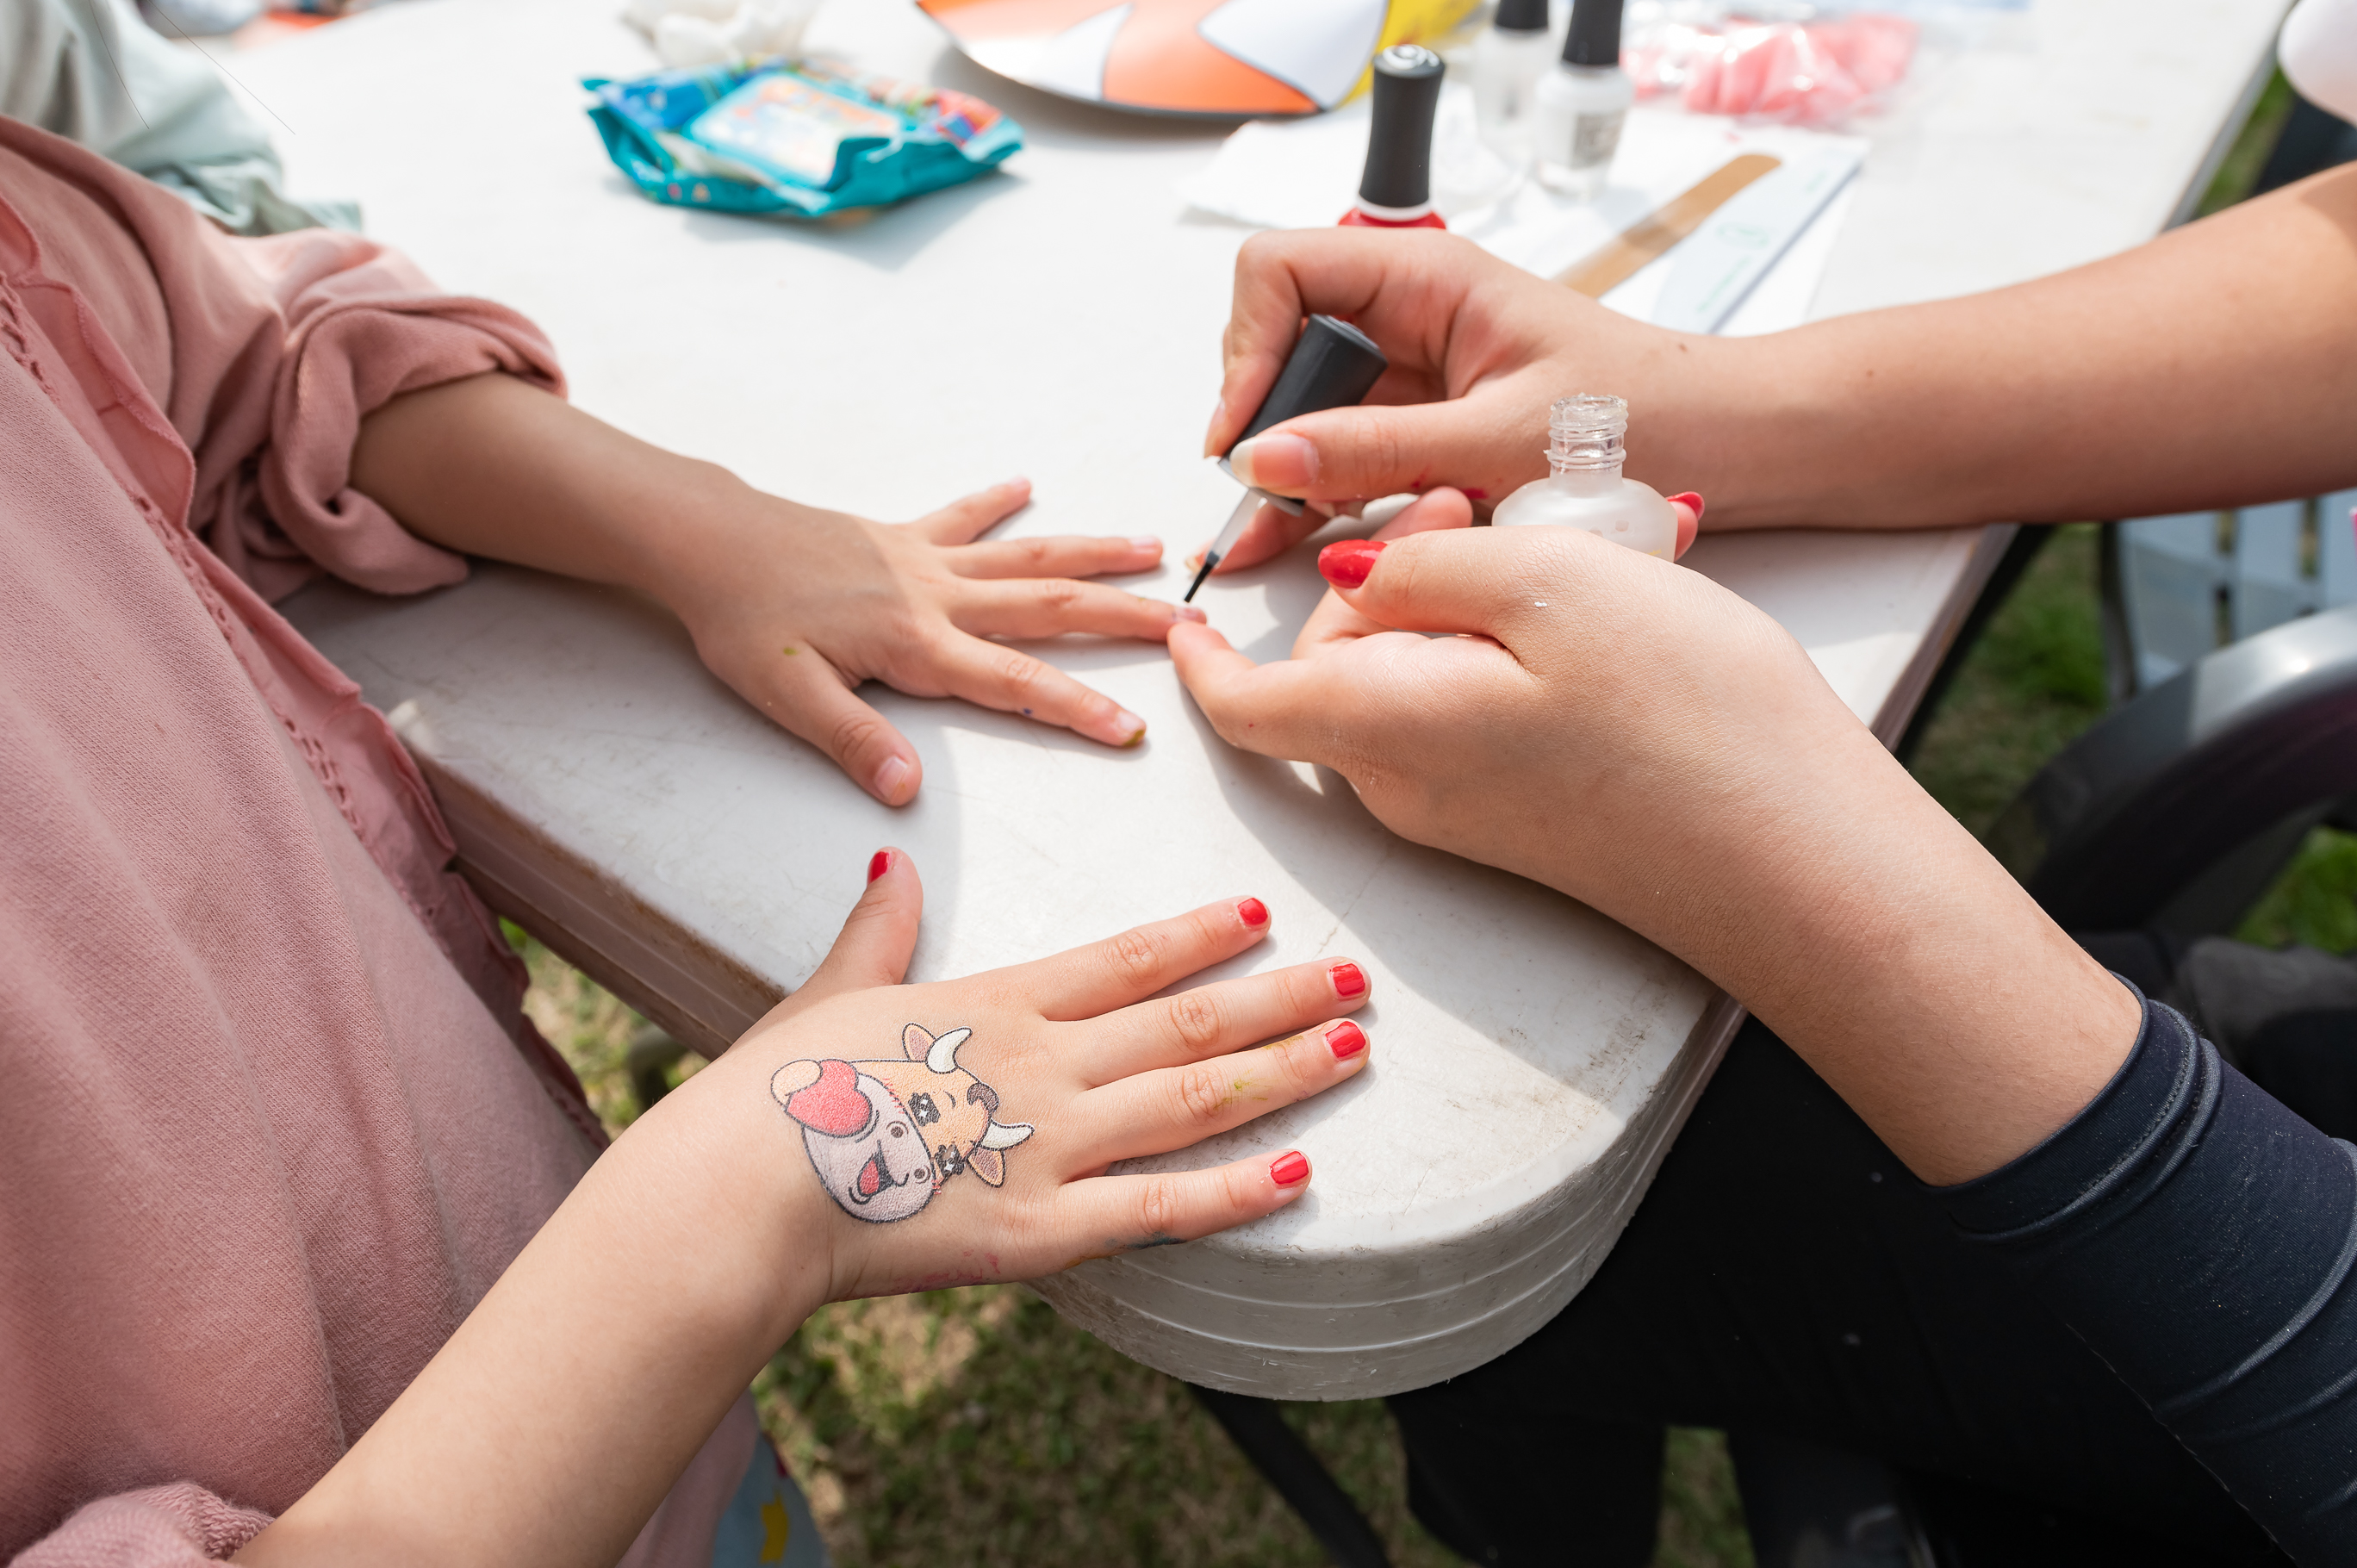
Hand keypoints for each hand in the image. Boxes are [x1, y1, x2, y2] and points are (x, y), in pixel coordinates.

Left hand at [653, 478, 1203, 804]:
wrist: (705, 542)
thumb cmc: (741, 623)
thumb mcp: (788, 697)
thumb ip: (854, 742)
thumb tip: (907, 793)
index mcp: (917, 643)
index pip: (1013, 683)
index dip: (1075, 709)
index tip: (1132, 728)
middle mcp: (934, 595)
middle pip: (1048, 607)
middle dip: (1122, 617)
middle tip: (1188, 624)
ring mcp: (921, 559)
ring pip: (1025, 554)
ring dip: (1091, 553)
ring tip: (1152, 550)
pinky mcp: (896, 535)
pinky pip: (959, 516)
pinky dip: (995, 501)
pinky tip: (1025, 483)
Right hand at [713, 849, 1373, 1300]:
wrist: (742, 1191)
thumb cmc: (775, 1093)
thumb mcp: (829, 992)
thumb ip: (878, 931)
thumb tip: (889, 863)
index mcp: (995, 1005)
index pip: (1124, 959)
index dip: (1199, 936)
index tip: (1259, 915)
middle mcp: (1044, 1065)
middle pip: (1186, 1022)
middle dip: (1279, 999)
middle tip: (1355, 978)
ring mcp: (1051, 1147)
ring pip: (1194, 1099)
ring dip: (1283, 1073)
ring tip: (1355, 1047)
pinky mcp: (1044, 1233)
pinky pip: (1161, 1210)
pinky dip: (1236, 1194)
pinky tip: (1299, 1174)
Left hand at [1165, 525, 2135, 1185]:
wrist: (1807, 865)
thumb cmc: (1687, 723)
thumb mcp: (1546, 581)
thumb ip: (1423, 564)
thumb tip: (1356, 573)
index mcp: (1382, 725)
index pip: (1241, 702)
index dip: (1204, 651)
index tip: (1191, 602)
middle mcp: (1408, 786)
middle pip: (1341, 664)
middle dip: (1394, 566)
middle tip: (1487, 495)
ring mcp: (1474, 810)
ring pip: (1425, 675)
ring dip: (1480, 595)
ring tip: (1589, 542)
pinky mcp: (1534, 816)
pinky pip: (1489, 709)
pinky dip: (1527, 643)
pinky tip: (1622, 603)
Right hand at [1196, 228, 1721, 574]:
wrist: (1732, 450)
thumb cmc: (1648, 418)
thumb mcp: (1499, 441)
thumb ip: (1374, 450)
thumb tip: (1263, 459)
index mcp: (1426, 277)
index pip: (1280, 273)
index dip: (1246, 349)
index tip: (1243, 435)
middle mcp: (1409, 314)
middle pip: (1279, 344)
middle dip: (1258, 421)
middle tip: (1257, 496)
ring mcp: (1413, 373)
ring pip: (1305, 408)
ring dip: (1283, 471)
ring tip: (1265, 539)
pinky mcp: (1425, 429)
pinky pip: (1344, 453)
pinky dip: (1316, 496)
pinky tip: (1292, 542)